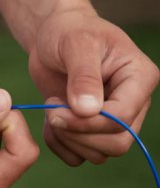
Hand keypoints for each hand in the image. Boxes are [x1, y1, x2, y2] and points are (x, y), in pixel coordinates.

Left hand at [28, 6, 158, 165]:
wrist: (52, 38)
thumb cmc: (67, 32)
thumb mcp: (76, 44)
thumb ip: (83, 76)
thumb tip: (88, 111)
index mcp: (138, 78)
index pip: (123, 118)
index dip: (88, 123)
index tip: (55, 109)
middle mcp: (132, 103)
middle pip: (116, 143)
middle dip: (78, 135)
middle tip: (52, 111)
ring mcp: (112, 118)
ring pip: (99, 154)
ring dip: (68, 140)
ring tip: (51, 110)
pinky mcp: (90, 128)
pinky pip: (79, 155)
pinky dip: (60, 145)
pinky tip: (49, 124)